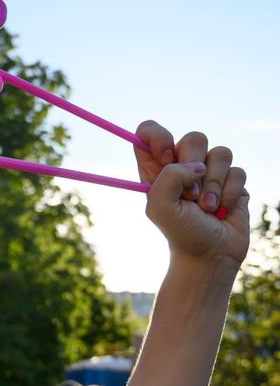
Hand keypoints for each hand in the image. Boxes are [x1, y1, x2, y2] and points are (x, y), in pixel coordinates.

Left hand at [134, 121, 248, 268]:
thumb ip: (168, 178)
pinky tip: (222, 210)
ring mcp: (208, 171)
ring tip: (206, 208)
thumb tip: (195, 166)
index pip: (148, 131)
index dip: (158, 136)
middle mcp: (182, 165)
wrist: (210, 254)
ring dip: (213, 185)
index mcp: (156, 168)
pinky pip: (237, 170)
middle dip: (194, 168)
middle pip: (194, 138)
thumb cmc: (180, 232)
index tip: (165, 157)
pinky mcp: (232, 180)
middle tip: (189, 196)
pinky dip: (230, 193)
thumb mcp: (160, 208)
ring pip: (220, 153)